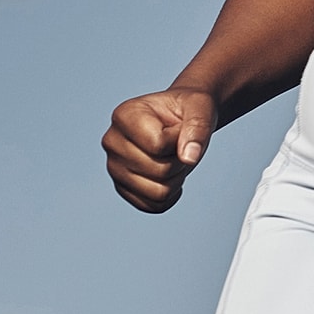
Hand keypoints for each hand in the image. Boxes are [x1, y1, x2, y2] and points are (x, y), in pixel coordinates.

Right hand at [103, 88, 216, 212]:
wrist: (182, 118)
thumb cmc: (189, 109)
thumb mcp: (201, 107)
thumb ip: (198, 127)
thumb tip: (189, 158)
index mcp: (125, 115)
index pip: (158, 145)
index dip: (180, 139)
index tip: (179, 126)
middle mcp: (112, 142)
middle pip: (159, 171)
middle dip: (180, 160)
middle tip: (179, 144)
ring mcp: (114, 168)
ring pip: (158, 192)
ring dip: (177, 177)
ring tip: (173, 157)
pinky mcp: (122, 188)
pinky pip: (153, 206)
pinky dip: (171, 194)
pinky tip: (170, 174)